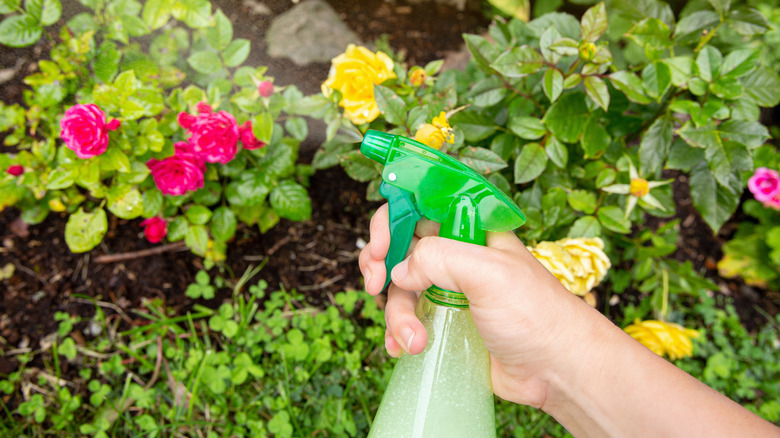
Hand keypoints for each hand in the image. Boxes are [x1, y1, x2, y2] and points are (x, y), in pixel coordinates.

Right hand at [358, 204, 608, 407]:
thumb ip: (440, 258)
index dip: (393, 219)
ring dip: (396, 314)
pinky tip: (402, 349)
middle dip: (380, 265)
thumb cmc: (537, 314)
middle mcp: (458, 254)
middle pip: (400, 246)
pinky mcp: (445, 321)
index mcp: (470, 230)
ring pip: (399, 288)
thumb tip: (400, 270)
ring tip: (414, 340)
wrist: (556, 369)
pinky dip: (398, 332)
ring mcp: (449, 289)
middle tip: (375, 284)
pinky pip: (407, 318)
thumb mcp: (489, 274)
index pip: (420, 205)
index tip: (380, 246)